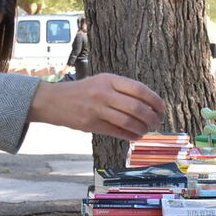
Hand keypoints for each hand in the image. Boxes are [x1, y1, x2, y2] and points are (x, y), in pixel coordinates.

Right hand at [30, 74, 165, 140]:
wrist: (53, 100)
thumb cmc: (83, 91)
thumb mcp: (101, 82)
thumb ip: (122, 90)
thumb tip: (149, 103)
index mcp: (109, 79)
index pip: (139, 89)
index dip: (155, 100)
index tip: (162, 108)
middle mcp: (104, 93)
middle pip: (136, 107)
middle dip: (151, 117)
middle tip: (157, 122)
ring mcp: (97, 109)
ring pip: (128, 122)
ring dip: (142, 128)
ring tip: (147, 130)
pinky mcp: (91, 124)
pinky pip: (117, 132)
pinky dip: (130, 136)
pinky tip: (136, 136)